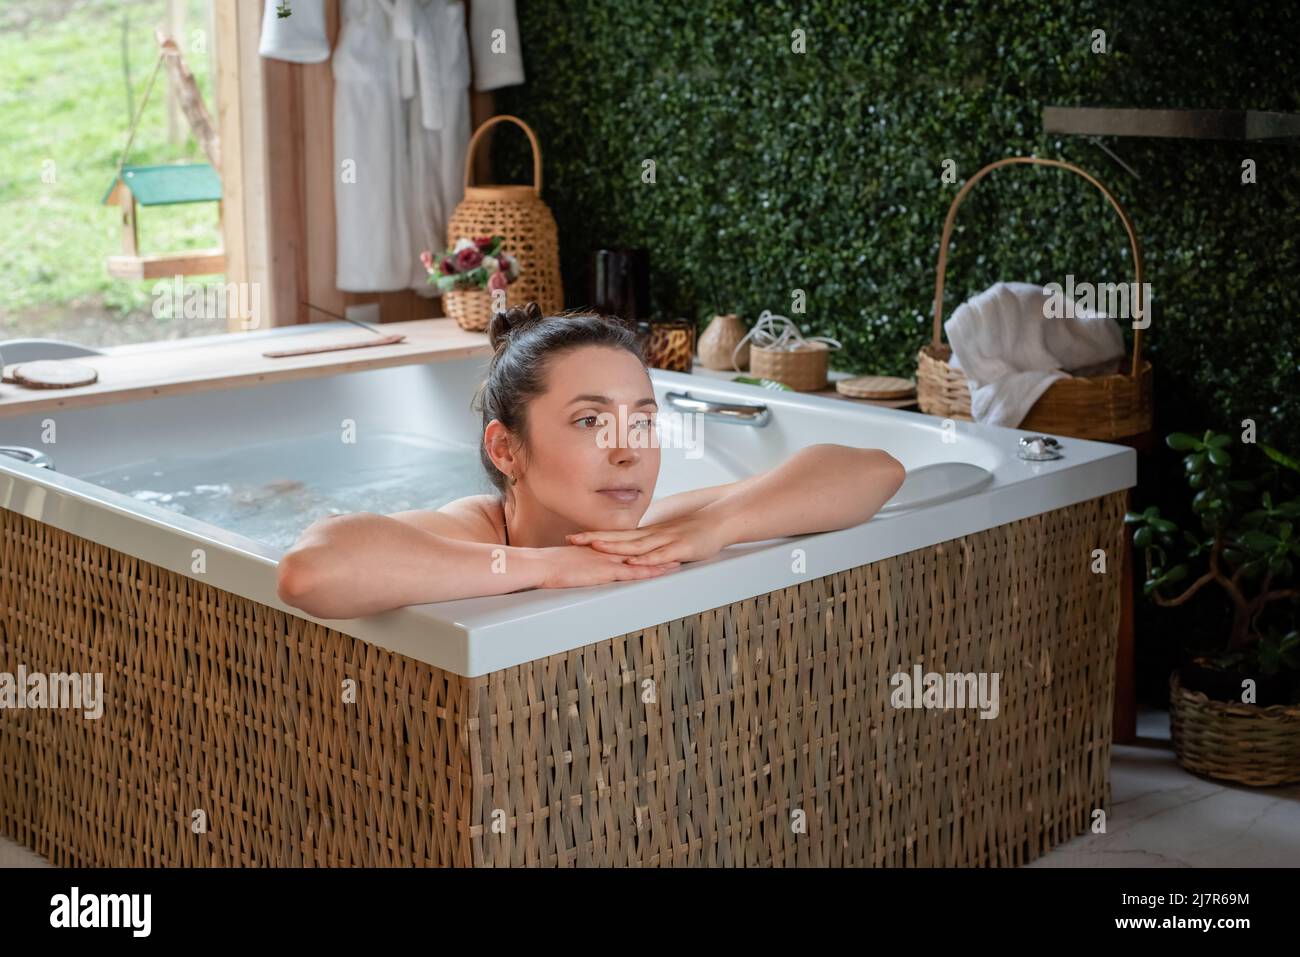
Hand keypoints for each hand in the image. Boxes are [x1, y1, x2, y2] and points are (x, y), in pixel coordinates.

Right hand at [538, 544, 680, 589]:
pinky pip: (631, 572)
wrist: (540, 565)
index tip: (658, 543)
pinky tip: (660, 572)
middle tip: (677, 547)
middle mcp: (607, 552)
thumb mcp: (570, 561)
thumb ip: (581, 562)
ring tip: (679, 560)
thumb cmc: (549, 566)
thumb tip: (583, 566)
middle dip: (659, 550)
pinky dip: (647, 571)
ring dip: (660, 561)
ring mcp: (607, 561)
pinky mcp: (605, 572)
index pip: (626, 547)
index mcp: (599, 549)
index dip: (643, 545)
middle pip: (639, 551)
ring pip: (640, 560)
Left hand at [565, 511, 729, 565]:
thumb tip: (638, 551)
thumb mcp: (670, 536)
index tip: (575, 537)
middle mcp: (654, 535)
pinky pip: (660, 554)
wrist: (723, 518)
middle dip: (595, 539)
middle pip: (620, 538)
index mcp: (650, 533)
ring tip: (595, 547)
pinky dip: (645, 559)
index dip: (596, 536)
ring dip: (615, 547)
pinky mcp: (681, 548)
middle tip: (572, 540)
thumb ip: (654, 543)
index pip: (618, 534)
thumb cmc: (699, 529)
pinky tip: (632, 561)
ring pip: (636, 545)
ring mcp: (667, 540)